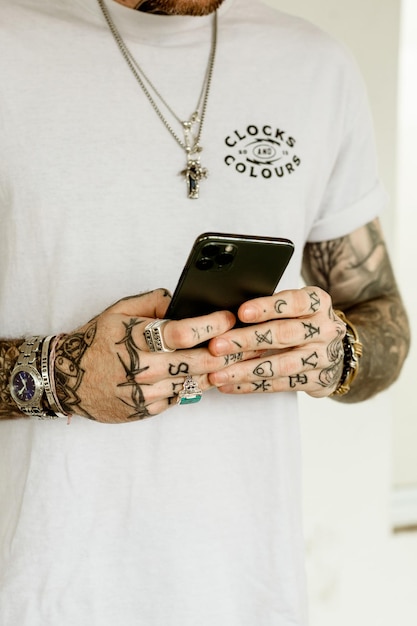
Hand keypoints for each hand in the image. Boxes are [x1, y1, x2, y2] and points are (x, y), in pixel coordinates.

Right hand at [53, 289, 260, 422]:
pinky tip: (206, 375)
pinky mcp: (147, 409)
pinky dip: (195, 385)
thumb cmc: (96, 341)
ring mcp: (146, 392)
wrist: (67, 380)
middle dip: (227, 350)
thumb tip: (182, 299)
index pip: (185, 332)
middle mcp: (144, 367)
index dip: (213, 324)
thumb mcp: (119, 311)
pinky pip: (180, 397)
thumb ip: (153, 302)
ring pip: (195, 382)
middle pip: (199, 361)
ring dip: (217, 370)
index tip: (230, 317)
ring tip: (234, 357)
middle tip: (245, 341)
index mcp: (138, 338)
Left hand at [208, 286, 345, 397]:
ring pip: (280, 365)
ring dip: (245, 370)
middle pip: (283, 335)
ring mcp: (323, 357)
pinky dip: (252, 386)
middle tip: (218, 346)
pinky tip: (230, 385)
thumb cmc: (304, 322)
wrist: (336, 352)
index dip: (267, 307)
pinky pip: (281, 385)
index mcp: (318, 303)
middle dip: (246, 340)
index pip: (293, 303)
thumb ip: (272, 308)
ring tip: (218, 374)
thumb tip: (229, 314)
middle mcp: (325, 329)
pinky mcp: (317, 381)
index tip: (241, 312)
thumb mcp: (296, 306)